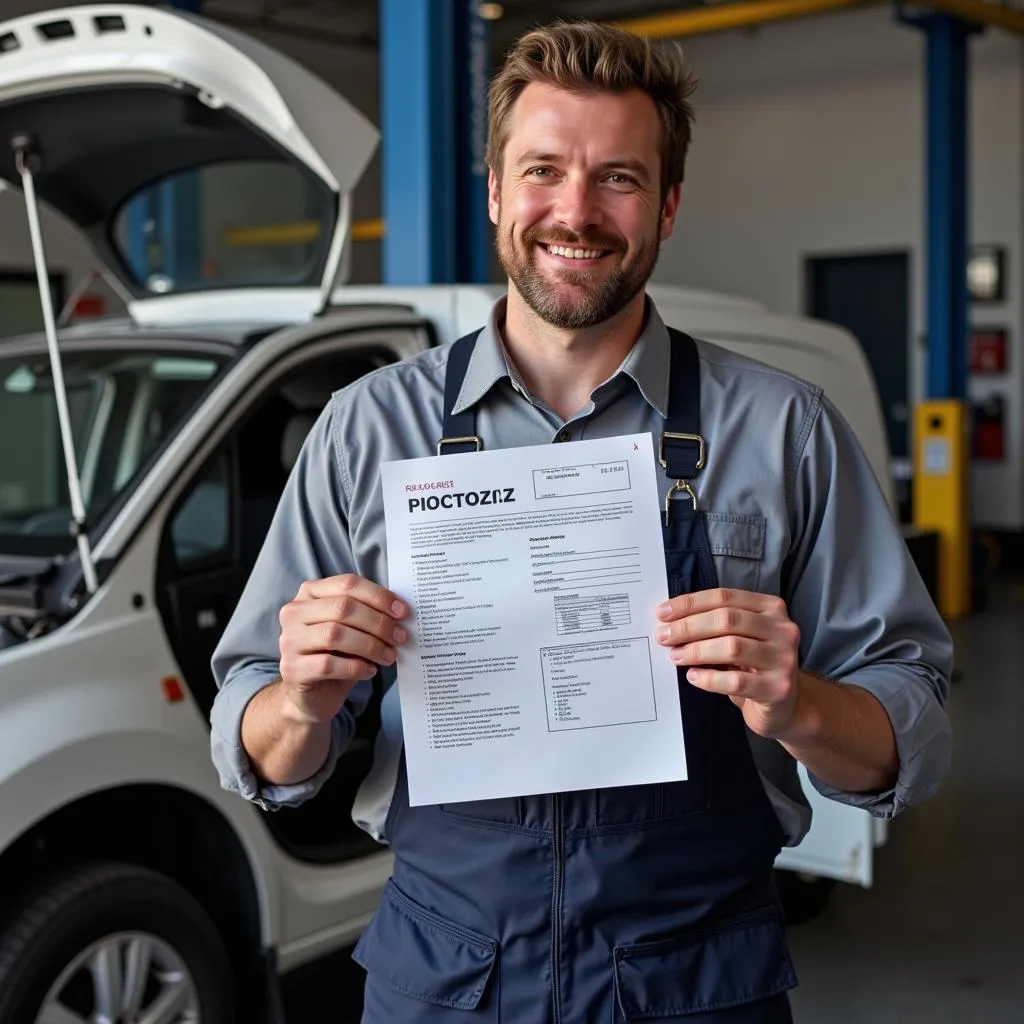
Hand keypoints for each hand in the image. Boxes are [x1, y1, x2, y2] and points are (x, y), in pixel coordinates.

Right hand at [278, 574, 409, 724]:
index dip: (378, 596)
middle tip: (400, 636)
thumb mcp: (352, 628)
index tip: (402, 611)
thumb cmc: (337, 654)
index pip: (347, 584)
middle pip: (342, 608)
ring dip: (370, 646)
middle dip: (378, 622)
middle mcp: (294, 612)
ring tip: (388, 656)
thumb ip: (368, 614)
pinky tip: (370, 671)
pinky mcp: (291, 669)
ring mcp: (289, 641)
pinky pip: (328, 664)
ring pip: (335, 635)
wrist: (315, 694)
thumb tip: (400, 610)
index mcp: (309, 593)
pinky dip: (355, 668)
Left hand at [655, 588, 802, 739]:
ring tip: (675, 656)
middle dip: (689, 626)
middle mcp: (782, 629)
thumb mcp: (741, 636)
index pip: (724, 597)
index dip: (690, 603)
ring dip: (696, 651)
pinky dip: (709, 678)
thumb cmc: (753, 665)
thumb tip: (670, 620)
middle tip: (663, 636)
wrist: (785, 705)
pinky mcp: (778, 688)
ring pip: (732, 647)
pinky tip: (693, 676)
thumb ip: (715, 623)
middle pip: (727, 619)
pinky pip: (736, 681)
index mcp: (771, 607)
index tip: (662, 613)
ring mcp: (784, 659)